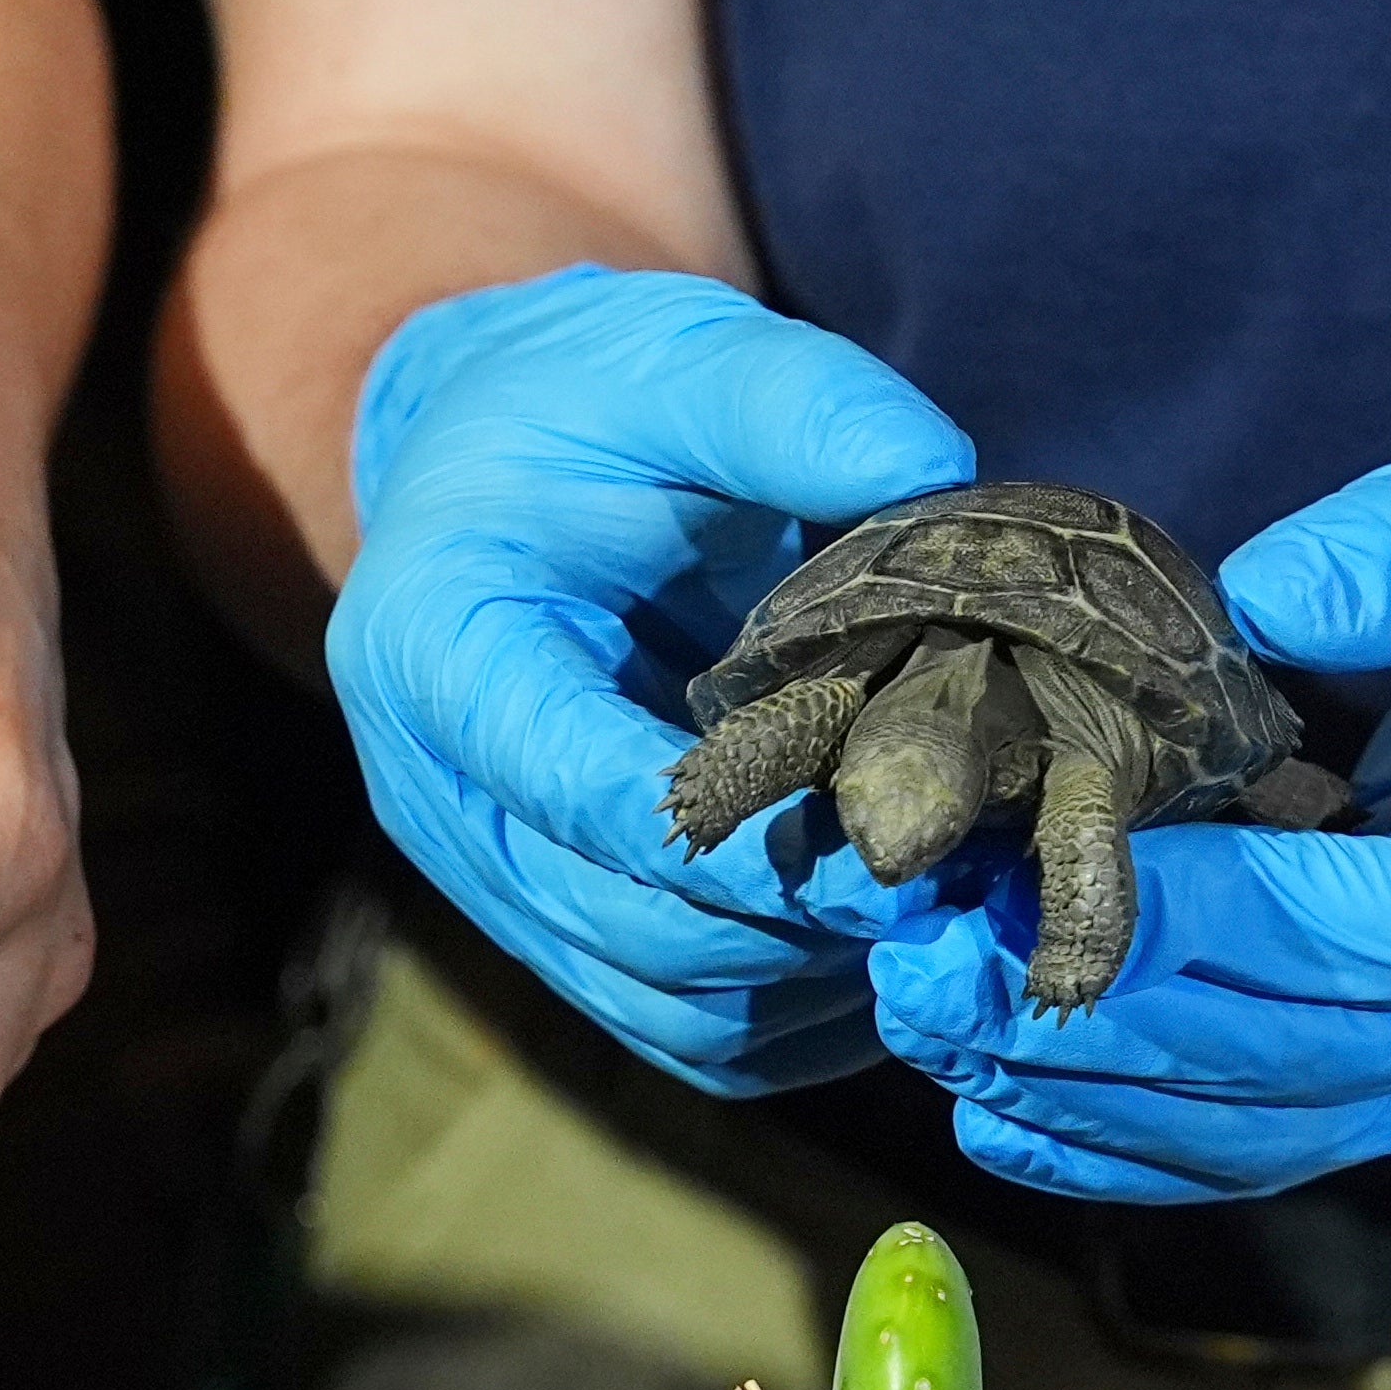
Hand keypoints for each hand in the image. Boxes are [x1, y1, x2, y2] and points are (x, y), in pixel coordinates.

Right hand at [324, 268, 961, 1095]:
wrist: (503, 471)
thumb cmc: (588, 404)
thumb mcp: (672, 356)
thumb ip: (788, 402)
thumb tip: (934, 467)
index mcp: (431, 646)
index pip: (565, 779)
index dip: (725, 830)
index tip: (880, 836)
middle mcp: (439, 794)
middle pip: (623, 919)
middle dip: (798, 914)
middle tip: (959, 870)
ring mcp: (499, 883)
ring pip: (664, 1003)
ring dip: (814, 979)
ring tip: (951, 909)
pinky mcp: (569, 936)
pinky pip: (692, 1033)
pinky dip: (806, 1020)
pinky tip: (905, 950)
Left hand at [873, 417, 1390, 1202]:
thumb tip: (1267, 598)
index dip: (1229, 921)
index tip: (1066, 875)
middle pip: (1307, 1056)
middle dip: (1106, 1020)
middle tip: (929, 966)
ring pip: (1273, 1128)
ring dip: (1090, 1094)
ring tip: (925, 1024)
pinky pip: (1269, 1151)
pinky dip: (1128, 1146)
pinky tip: (998, 1110)